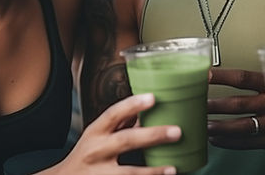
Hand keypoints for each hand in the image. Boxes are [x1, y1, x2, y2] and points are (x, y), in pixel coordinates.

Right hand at [57, 93, 179, 173]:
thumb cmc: (87, 155)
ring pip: (127, 173)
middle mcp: (96, 152)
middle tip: (177, 131)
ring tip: (172, 169)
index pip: (113, 114)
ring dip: (151, 171)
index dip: (132, 104)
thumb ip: (120, 124)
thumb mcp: (97, 136)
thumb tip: (148, 107)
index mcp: (96, 133)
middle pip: (125, 141)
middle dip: (152, 136)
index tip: (153, 97)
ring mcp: (100, 174)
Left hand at [206, 68, 264, 149]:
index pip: (243, 79)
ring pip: (242, 126)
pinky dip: (230, 142)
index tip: (205, 75)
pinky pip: (249, 143)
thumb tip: (230, 74)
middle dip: (215, 105)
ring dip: (220, 127)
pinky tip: (216, 139)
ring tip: (204, 125)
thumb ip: (263, 77)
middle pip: (238, 104)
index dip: (222, 77)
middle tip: (198, 104)